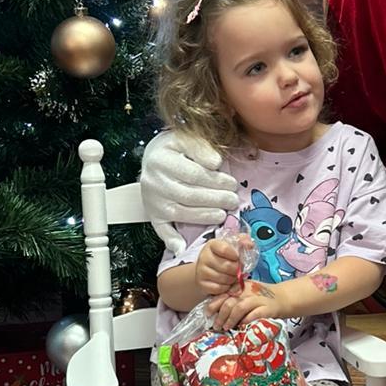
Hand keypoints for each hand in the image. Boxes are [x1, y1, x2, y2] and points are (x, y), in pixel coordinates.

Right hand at [139, 129, 238, 254]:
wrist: (153, 158)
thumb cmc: (175, 148)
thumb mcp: (186, 138)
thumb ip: (201, 147)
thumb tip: (216, 163)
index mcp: (161, 159)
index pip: (193, 173)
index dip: (215, 180)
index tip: (232, 182)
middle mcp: (153, 181)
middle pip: (189, 194)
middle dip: (215, 199)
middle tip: (233, 199)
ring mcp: (152, 200)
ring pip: (180, 213)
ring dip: (205, 216)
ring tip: (223, 214)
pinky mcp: (152, 214)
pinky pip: (161, 229)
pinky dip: (171, 240)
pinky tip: (183, 247)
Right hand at [195, 239, 245, 301]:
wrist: (207, 268)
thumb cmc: (223, 256)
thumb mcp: (232, 245)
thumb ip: (243, 241)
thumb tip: (250, 245)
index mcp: (212, 245)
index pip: (225, 249)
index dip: (235, 255)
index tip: (238, 258)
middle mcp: (204, 257)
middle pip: (226, 266)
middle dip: (237, 270)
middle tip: (239, 270)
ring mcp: (201, 271)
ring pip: (223, 278)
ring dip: (232, 279)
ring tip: (233, 276)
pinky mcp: (202, 283)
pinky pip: (218, 288)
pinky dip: (226, 288)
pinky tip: (227, 283)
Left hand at [208, 279, 286, 332]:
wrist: (284, 298)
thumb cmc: (261, 297)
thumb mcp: (245, 294)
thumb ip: (232, 298)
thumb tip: (213, 310)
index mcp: (240, 287)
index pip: (223, 294)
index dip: (213, 304)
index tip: (208, 314)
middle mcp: (248, 292)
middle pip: (229, 302)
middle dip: (220, 316)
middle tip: (216, 326)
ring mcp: (258, 300)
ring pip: (239, 308)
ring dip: (230, 319)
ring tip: (226, 327)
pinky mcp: (267, 309)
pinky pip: (254, 314)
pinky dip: (245, 321)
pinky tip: (241, 326)